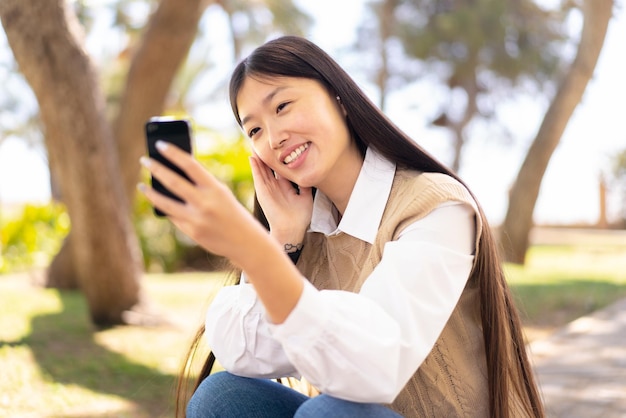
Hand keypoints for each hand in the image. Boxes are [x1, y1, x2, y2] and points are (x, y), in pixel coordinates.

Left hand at [139, 141, 269, 263]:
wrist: (246, 242)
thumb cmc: (233, 213)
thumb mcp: (222, 194)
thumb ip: (202, 185)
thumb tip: (174, 175)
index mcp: (215, 189)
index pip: (190, 165)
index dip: (173, 153)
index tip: (160, 144)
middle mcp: (205, 203)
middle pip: (173, 181)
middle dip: (156, 169)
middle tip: (144, 160)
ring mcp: (196, 219)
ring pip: (165, 203)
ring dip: (151, 192)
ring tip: (142, 185)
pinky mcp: (192, 232)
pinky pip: (173, 217)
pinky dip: (166, 209)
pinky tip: (160, 203)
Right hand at [249, 154, 312, 244]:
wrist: (291, 229)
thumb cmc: (299, 217)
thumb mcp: (306, 197)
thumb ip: (305, 186)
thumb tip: (309, 175)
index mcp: (285, 186)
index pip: (281, 169)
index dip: (280, 159)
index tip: (280, 148)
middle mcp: (275, 186)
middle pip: (269, 167)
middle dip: (267, 156)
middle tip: (264, 142)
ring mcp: (268, 188)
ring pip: (262, 169)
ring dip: (259, 158)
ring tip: (255, 145)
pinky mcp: (262, 192)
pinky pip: (258, 177)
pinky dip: (255, 167)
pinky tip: (252, 157)